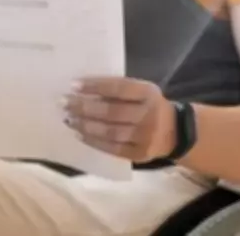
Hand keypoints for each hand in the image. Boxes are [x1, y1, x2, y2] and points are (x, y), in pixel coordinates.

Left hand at [62, 77, 176, 162]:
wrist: (175, 132)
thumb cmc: (149, 106)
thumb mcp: (143, 91)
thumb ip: (120, 89)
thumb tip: (83, 88)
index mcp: (148, 93)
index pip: (118, 88)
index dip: (95, 86)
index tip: (73, 85)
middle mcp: (148, 115)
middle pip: (112, 111)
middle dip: (84, 107)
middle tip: (64, 104)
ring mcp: (145, 137)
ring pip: (111, 132)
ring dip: (86, 126)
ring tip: (69, 120)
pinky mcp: (140, 154)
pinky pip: (114, 149)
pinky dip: (95, 142)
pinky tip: (80, 135)